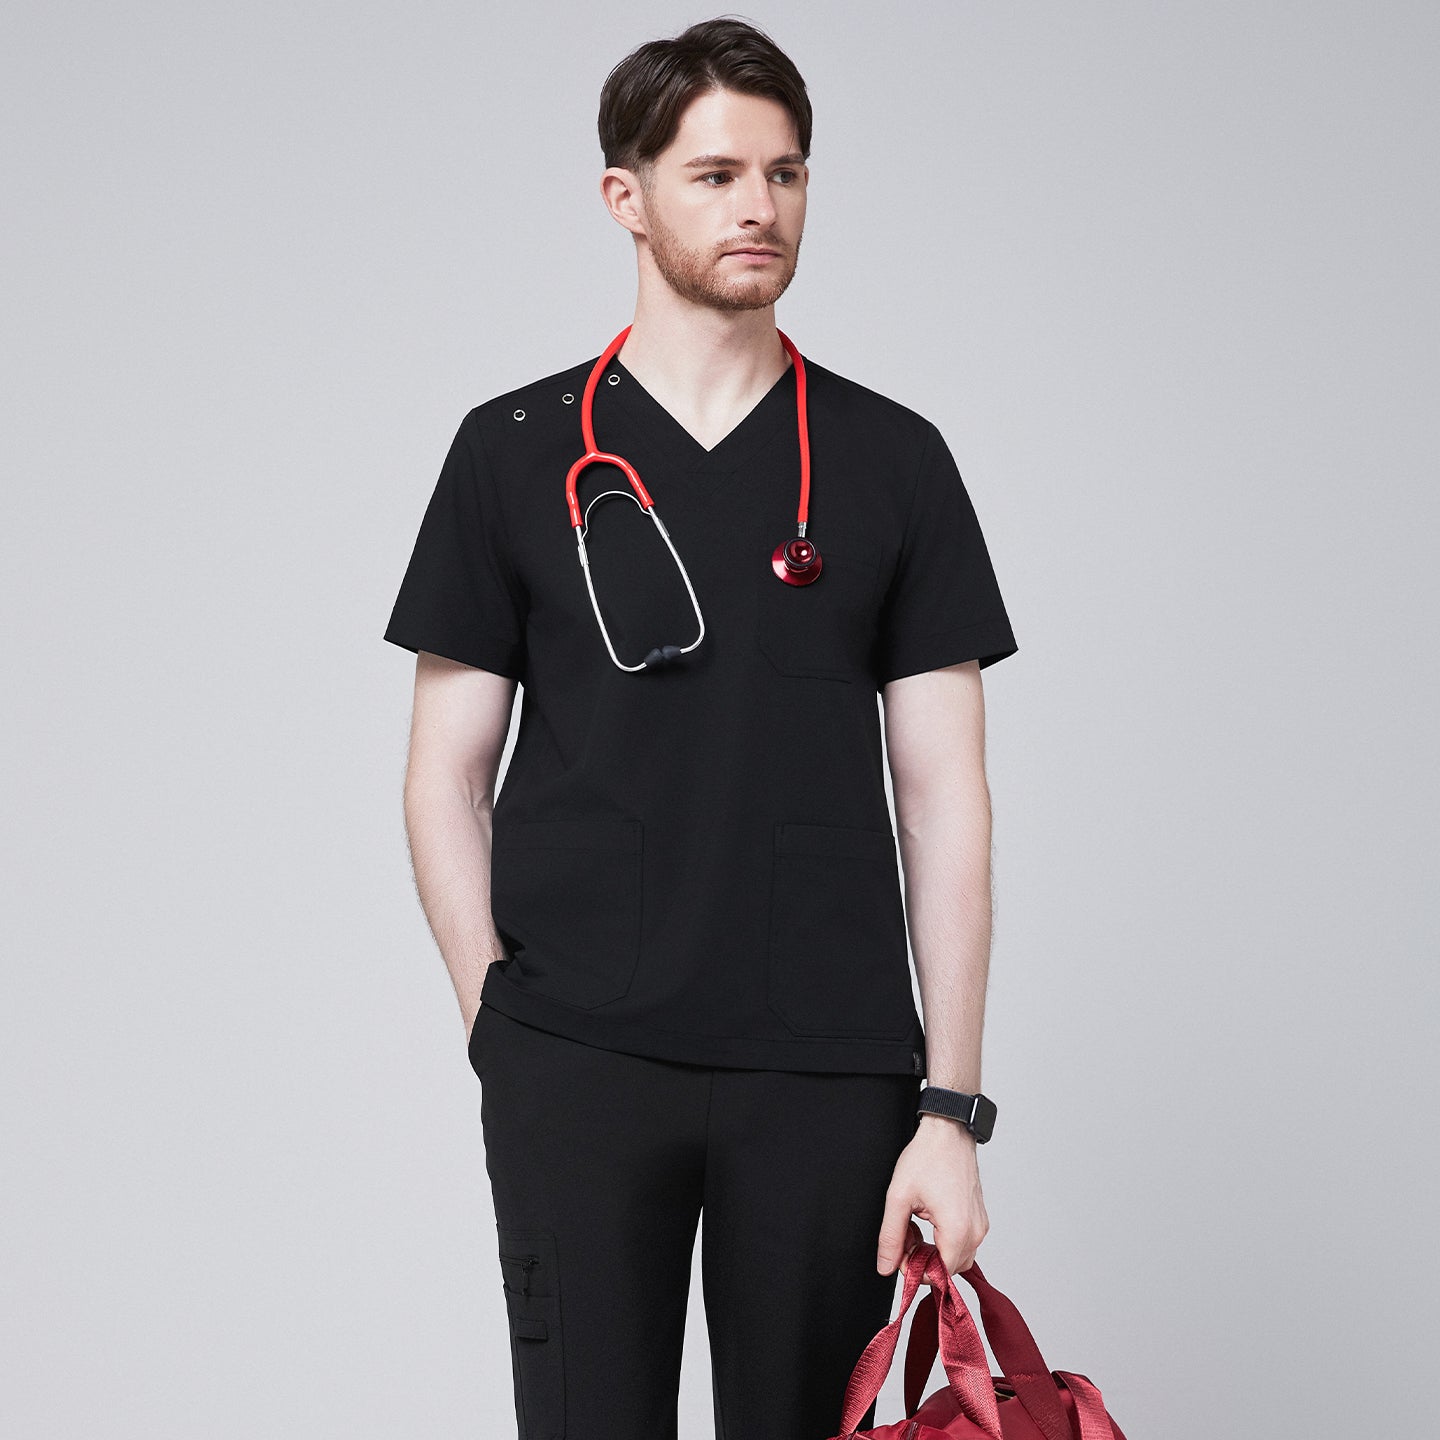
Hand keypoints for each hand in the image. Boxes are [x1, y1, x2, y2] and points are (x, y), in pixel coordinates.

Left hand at [876, 1115, 988, 1278]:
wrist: (948, 1131)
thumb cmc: (927, 1157)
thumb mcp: (899, 1197)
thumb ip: (891, 1237)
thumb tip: (886, 1267)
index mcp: (957, 1230)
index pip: (940, 1275)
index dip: (916, 1270)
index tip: (900, 1253)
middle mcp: (975, 1232)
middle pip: (949, 1268)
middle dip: (923, 1259)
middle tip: (903, 1236)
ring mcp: (980, 1224)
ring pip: (955, 1256)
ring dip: (932, 1249)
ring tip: (913, 1224)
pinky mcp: (979, 1217)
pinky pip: (962, 1242)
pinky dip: (942, 1238)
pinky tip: (925, 1218)